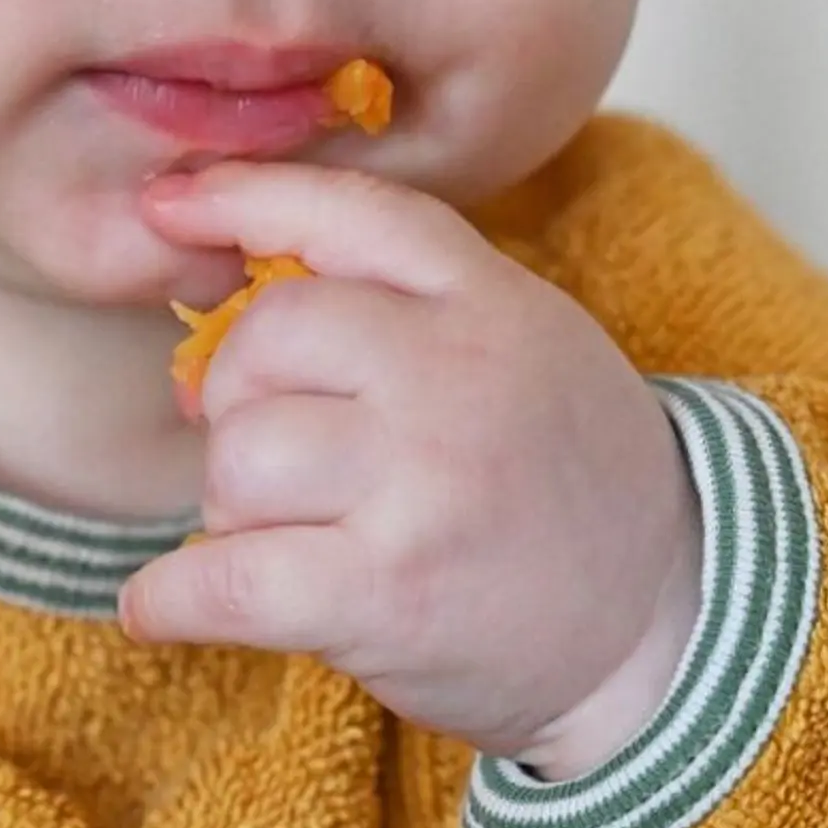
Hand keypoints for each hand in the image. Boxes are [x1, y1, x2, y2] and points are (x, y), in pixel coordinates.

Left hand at [122, 162, 702, 778]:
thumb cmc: (563, 491)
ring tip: (294, 544)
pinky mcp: (385, 593)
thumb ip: (406, 312)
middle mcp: (455, 377)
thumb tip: (210, 334)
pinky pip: (220, 579)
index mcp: (491, 302)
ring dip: (232, 514)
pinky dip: (168, 599)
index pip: (348, 214)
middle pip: (261, 345)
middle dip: (237, 408)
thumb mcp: (524, 351)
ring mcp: (421, 485)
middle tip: (280, 467)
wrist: (662, 628)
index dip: (242, 199)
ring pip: (236, 462)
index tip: (167, 208)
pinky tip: (164, 605)